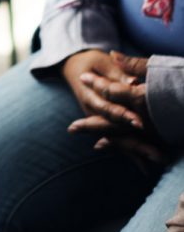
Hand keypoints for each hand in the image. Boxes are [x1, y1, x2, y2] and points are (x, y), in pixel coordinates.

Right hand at [63, 50, 166, 165]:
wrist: (75, 68)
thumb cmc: (91, 62)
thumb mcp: (101, 62)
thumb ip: (117, 72)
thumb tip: (133, 82)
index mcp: (89, 94)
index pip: (108, 108)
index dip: (123, 116)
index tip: (140, 123)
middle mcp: (92, 112)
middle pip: (115, 130)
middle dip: (135, 143)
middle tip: (156, 155)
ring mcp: (98, 121)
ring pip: (117, 140)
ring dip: (136, 153)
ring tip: (155, 166)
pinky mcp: (104, 126)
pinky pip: (118, 142)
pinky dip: (132, 155)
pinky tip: (145, 169)